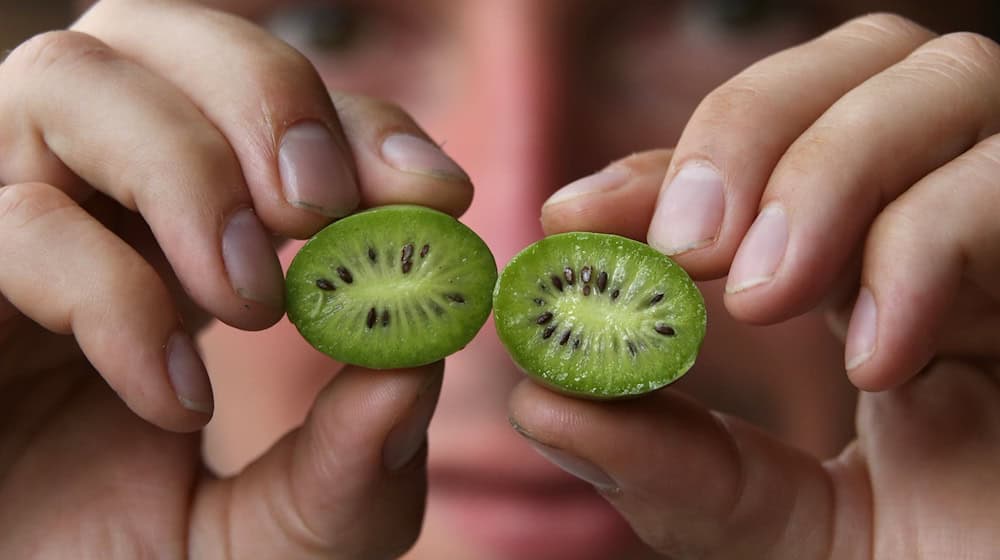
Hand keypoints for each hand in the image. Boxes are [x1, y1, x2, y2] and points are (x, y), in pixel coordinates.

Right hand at [0, 0, 470, 556]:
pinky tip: (172, 399)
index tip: (438, 193)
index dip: (361, 126)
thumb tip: (413, 372)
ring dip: (188, 175)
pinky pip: (12, 220)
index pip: (277, 114)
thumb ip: (349, 473)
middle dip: (265, 102)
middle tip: (322, 213)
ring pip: (74, 78)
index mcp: (180, 229)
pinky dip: (109, 294)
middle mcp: (89, 196)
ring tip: (249, 305)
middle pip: (164, 34)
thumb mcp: (269, 538)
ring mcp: (2, 217)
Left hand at [521, 13, 999, 557]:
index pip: (763, 153)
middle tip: (684, 250)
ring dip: (825, 172)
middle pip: (860, 61)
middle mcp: (954, 224)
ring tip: (762, 298)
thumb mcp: (774, 528)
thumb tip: (542, 399)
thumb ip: (671, 466)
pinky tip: (877, 360)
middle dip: (750, 130)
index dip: (664, 163)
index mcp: (874, 267)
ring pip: (946, 79)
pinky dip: (928, 242)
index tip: (573, 214)